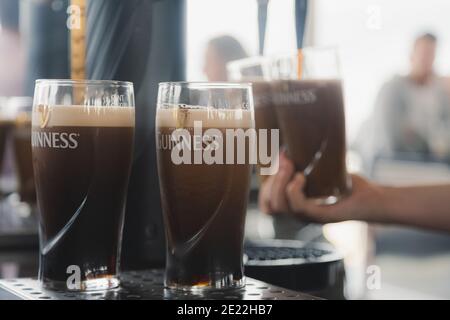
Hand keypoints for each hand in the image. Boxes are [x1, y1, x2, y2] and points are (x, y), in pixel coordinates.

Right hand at [258, 152, 384, 223]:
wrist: (372, 199)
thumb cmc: (346, 185)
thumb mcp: (319, 172)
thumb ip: (303, 164)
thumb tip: (287, 144)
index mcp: (294, 206)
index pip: (267, 205)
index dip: (264, 187)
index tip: (272, 165)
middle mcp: (298, 215)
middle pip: (269, 205)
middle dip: (271, 179)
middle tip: (284, 159)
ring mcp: (309, 218)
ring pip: (280, 206)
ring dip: (280, 182)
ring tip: (291, 166)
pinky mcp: (321, 216)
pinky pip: (298, 207)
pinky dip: (294, 190)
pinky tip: (301, 177)